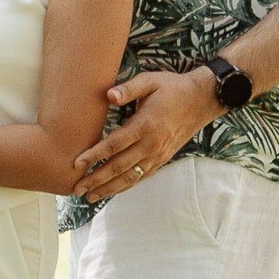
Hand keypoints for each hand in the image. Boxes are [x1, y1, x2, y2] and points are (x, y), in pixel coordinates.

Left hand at [72, 64, 217, 204]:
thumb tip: (109, 95)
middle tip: (77, 188)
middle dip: (96, 179)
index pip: (114, 145)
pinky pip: (141, 177)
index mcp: (145, 125)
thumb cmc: (172, 88)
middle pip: (119, 167)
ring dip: (109, 188)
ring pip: (130, 177)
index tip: (76, 164)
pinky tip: (112, 191)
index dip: (94, 155)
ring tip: (90, 196)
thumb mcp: (150, 81)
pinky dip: (126, 186)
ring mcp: (158, 155)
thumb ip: (128, 89)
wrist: (201, 100)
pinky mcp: (162, 159)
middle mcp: (151, 144)